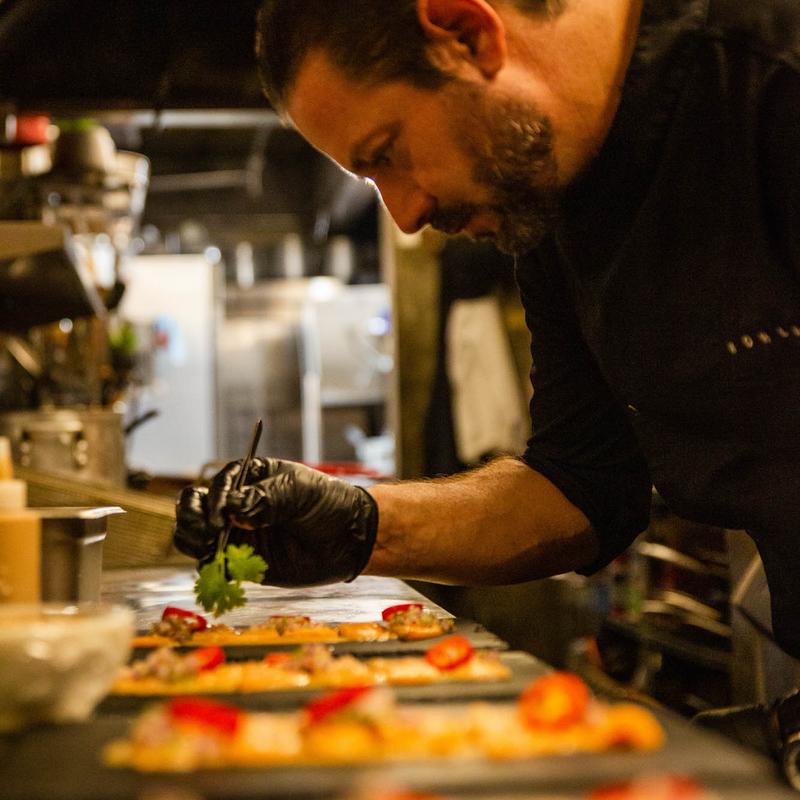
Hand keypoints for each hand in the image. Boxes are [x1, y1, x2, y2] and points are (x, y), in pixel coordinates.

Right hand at [173, 458, 378, 586]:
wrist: (349, 538)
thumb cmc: (327, 503)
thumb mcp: (297, 491)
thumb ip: (264, 499)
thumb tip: (231, 509)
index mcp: (249, 478)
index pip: (216, 485)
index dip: (214, 499)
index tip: (224, 516)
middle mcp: (236, 505)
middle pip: (193, 507)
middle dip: (192, 519)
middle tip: (209, 534)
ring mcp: (236, 534)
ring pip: (194, 535)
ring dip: (192, 541)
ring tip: (209, 548)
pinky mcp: (241, 563)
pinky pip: (212, 566)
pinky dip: (208, 568)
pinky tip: (218, 568)